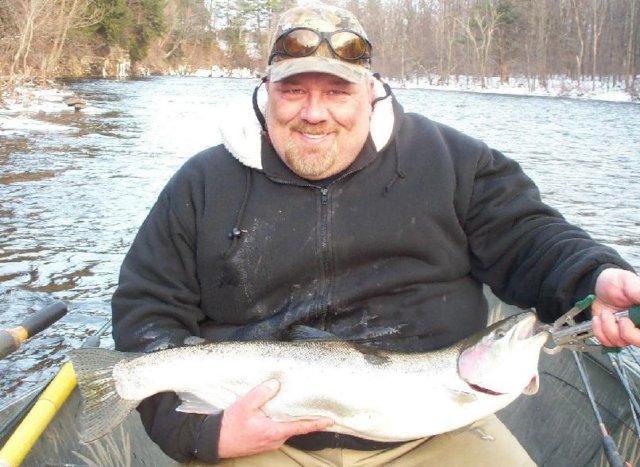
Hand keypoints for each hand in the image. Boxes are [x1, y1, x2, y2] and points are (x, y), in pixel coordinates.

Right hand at [217, 379, 333, 458]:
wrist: (215, 442)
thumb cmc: (230, 425)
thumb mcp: (244, 406)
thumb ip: (260, 394)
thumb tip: (275, 383)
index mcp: (273, 431)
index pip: (301, 427)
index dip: (317, 423)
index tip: (331, 420)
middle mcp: (275, 439)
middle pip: (296, 427)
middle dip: (307, 417)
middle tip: (317, 405)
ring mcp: (270, 442)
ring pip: (288, 429)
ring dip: (294, 419)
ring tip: (301, 405)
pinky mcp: (265, 441)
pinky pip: (280, 430)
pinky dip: (284, 421)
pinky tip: (282, 411)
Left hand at [592, 268, 639, 346]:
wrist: (596, 286)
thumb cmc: (615, 282)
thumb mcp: (628, 282)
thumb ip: (639, 291)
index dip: (637, 330)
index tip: (626, 320)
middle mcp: (638, 325)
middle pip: (639, 341)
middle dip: (627, 333)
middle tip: (621, 320)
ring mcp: (627, 331)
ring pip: (622, 342)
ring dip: (609, 327)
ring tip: (606, 313)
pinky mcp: (613, 335)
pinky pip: (607, 342)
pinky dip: (599, 331)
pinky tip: (599, 319)